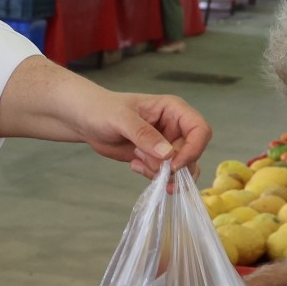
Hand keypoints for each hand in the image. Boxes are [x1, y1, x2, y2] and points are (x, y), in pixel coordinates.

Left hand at [79, 89, 211, 177]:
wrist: (86, 120)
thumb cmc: (102, 110)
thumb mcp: (121, 119)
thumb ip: (144, 135)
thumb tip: (168, 155)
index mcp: (174, 110)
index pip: (200, 130)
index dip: (193, 150)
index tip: (173, 165)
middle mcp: (175, 127)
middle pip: (191, 154)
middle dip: (171, 166)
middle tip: (145, 162)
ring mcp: (167, 145)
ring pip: (181, 168)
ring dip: (161, 173)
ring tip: (137, 162)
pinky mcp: (156, 159)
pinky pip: (165, 175)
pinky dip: (152, 175)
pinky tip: (133, 164)